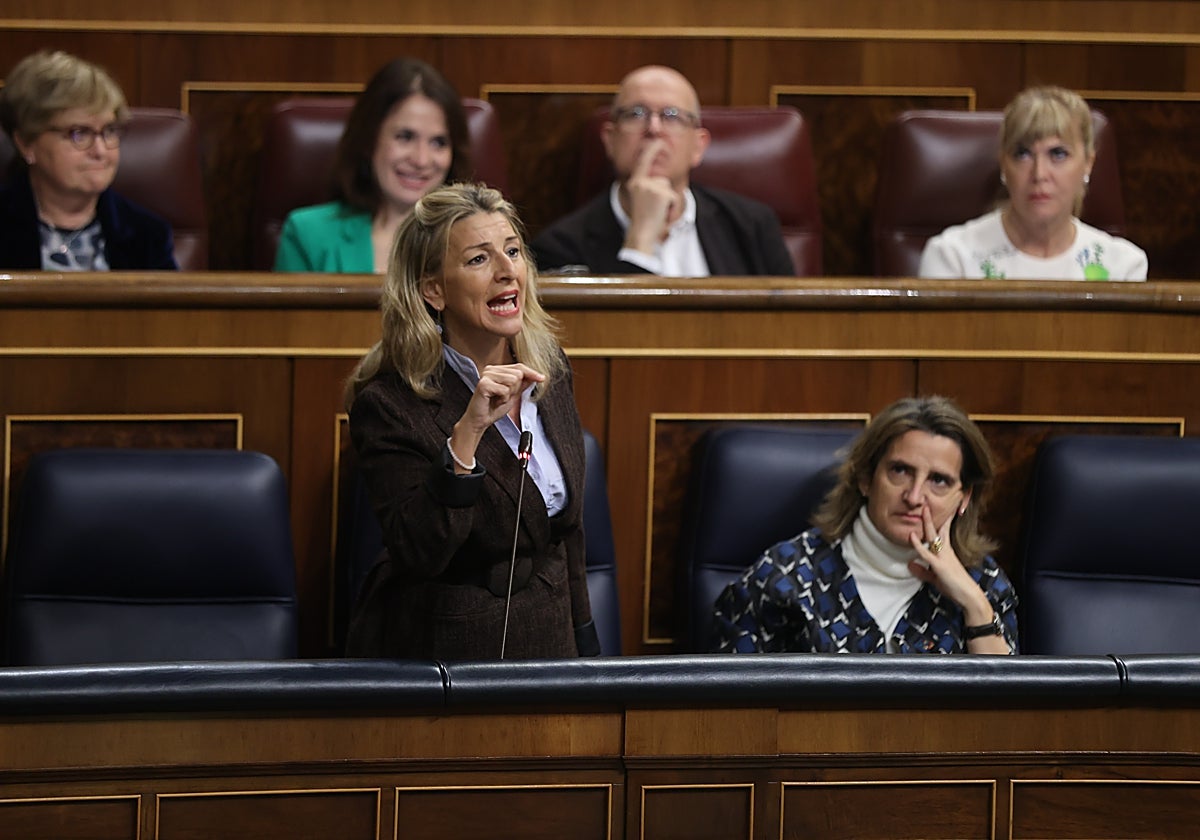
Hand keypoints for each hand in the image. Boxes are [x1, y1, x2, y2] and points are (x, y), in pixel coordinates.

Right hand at [448, 363, 544, 469]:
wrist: (480, 421)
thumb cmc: (494, 408)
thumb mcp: (513, 395)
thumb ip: (523, 384)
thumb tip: (536, 376)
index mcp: (498, 370)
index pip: (519, 367)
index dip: (532, 373)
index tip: (542, 378)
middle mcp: (491, 369)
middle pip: (518, 374)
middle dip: (515, 389)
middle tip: (503, 397)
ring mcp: (486, 375)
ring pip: (513, 381)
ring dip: (509, 394)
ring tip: (498, 399)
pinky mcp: (483, 384)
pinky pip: (504, 389)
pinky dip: (502, 399)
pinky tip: (494, 401)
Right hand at [620, 139, 679, 254]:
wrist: (642, 232)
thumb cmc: (642, 218)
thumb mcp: (640, 197)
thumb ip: (646, 185)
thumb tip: (660, 179)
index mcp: (635, 182)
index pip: (643, 161)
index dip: (652, 149)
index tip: (658, 141)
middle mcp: (641, 182)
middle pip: (662, 180)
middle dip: (664, 193)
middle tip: (655, 208)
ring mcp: (651, 187)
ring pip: (668, 188)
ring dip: (667, 199)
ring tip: (657, 210)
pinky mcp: (662, 194)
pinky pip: (674, 196)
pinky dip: (672, 206)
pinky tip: (662, 213)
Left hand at [907, 507, 991, 623]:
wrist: (968, 596)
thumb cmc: (954, 587)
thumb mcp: (935, 578)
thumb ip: (922, 571)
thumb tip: (910, 564)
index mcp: (946, 552)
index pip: (943, 532)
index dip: (941, 520)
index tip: (939, 509)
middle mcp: (946, 551)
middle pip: (938, 529)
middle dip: (933, 516)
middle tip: (928, 502)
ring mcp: (943, 557)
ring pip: (933, 536)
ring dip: (927, 522)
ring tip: (924, 509)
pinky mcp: (939, 565)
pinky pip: (926, 553)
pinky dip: (917, 544)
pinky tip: (912, 536)